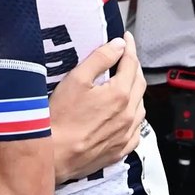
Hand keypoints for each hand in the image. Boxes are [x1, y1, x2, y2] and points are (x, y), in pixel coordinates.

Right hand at [49, 32, 147, 182]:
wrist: (54, 155)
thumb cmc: (60, 118)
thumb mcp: (76, 79)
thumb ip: (100, 59)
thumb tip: (119, 45)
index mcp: (120, 94)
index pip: (131, 63)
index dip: (130, 47)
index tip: (127, 38)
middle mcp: (129, 114)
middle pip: (139, 82)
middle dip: (134, 66)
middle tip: (125, 57)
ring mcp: (127, 133)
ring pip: (140, 105)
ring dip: (135, 90)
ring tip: (124, 83)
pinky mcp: (121, 149)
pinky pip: (136, 128)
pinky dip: (133, 115)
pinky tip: (123, 112)